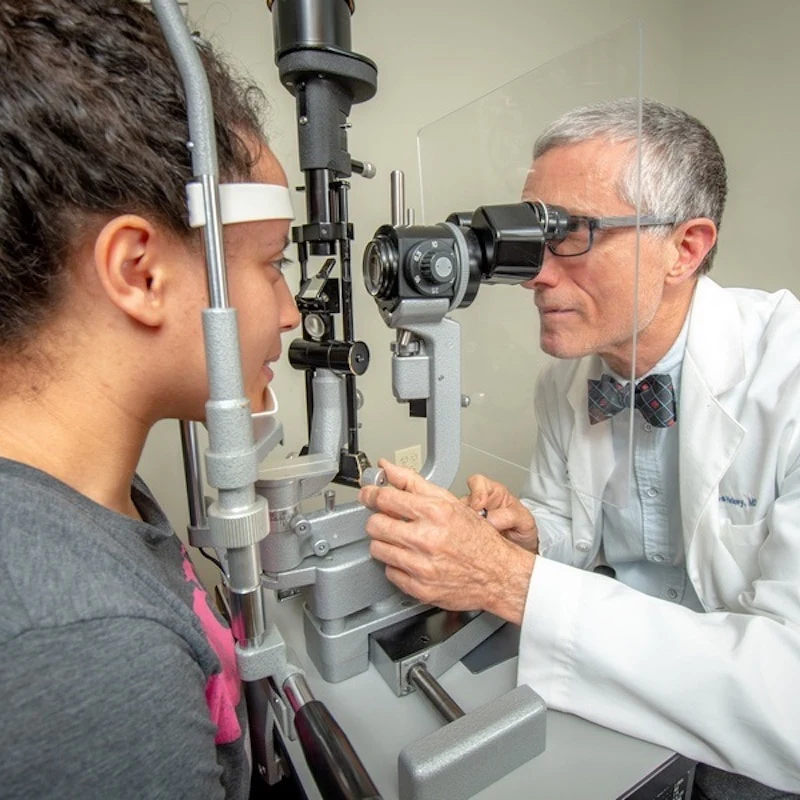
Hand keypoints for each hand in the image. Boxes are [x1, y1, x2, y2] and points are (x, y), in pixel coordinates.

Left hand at [358, 459, 533, 624]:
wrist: (498, 574)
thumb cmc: (478, 539)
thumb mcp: (450, 502)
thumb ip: (414, 482)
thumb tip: (388, 468)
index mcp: (435, 513)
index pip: (385, 498)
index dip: (372, 495)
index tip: (370, 495)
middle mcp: (427, 539)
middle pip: (375, 525)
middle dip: (379, 520)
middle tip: (389, 521)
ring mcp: (422, 566)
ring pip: (378, 549)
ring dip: (386, 543)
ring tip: (403, 541)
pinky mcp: (419, 588)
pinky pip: (390, 572)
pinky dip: (397, 566)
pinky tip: (412, 560)